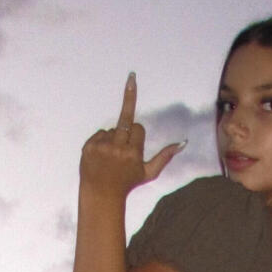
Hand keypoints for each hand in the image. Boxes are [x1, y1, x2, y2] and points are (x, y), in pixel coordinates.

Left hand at [79, 73, 184, 197]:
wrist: (100, 195)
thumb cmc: (127, 184)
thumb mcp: (148, 173)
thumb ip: (165, 157)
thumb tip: (183, 142)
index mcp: (133, 153)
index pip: (138, 129)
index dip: (137, 136)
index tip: (134, 145)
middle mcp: (118, 148)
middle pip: (126, 120)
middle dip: (130, 97)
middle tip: (132, 76)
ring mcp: (101, 147)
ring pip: (111, 130)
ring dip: (112, 139)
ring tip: (109, 158)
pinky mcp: (88, 148)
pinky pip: (98, 134)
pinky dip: (100, 142)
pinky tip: (100, 156)